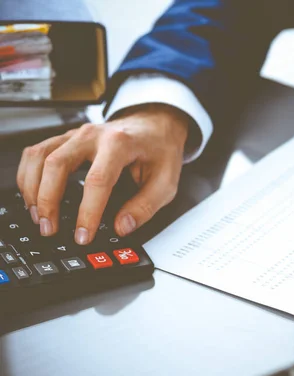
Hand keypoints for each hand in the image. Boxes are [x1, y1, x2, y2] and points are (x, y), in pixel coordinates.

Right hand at [16, 103, 188, 243]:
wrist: (155, 125)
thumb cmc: (160, 150)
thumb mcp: (166, 181)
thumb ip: (145, 206)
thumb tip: (122, 227)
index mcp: (121, 143)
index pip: (98, 180)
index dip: (87, 211)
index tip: (83, 235)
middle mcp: (93, 135)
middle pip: (57, 164)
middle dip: (48, 200)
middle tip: (49, 228)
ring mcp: (76, 134)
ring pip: (40, 156)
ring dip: (33, 188)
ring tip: (38, 216)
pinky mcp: (66, 139)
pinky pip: (37, 153)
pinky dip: (29, 175)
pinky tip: (33, 196)